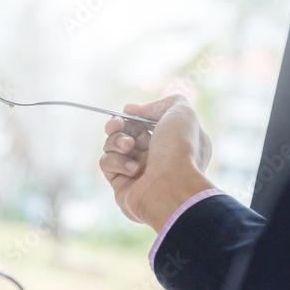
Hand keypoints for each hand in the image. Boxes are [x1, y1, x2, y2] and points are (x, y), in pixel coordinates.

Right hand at [100, 94, 216, 231]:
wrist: (171, 188)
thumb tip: (140, 110)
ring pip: (113, 145)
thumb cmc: (181, 150)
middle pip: (127, 132)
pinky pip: (107, 163)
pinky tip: (133, 170)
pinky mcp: (121, 184)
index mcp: (174, 141)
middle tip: (115, 125)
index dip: (136, 115)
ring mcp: (138, 171)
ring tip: (129, 147)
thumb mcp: (183, 113)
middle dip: (119, 124)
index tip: (129, 110)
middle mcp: (157, 156)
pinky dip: (117, 161)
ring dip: (117, 141)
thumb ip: (167, 101)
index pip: (149, 123)